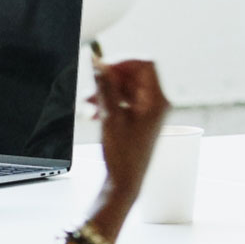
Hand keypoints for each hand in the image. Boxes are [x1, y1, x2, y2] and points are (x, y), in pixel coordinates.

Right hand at [88, 59, 168, 199]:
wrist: (124, 181)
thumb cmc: (122, 156)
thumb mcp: (110, 117)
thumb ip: (105, 88)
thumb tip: (98, 63)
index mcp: (157, 101)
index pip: (145, 65)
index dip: (122, 62)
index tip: (102, 68)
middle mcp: (157, 103)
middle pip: (134, 75)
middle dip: (109, 80)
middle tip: (91, 89)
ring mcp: (148, 110)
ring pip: (125, 88)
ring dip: (105, 92)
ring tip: (87, 105)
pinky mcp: (139, 118)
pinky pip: (123, 100)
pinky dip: (108, 102)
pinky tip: (92, 113)